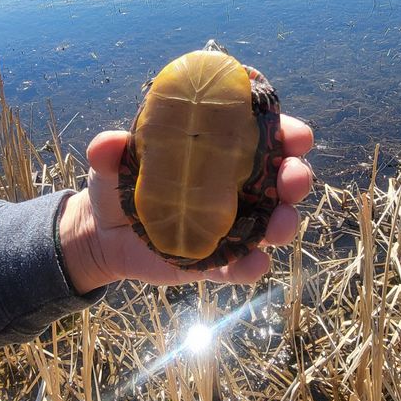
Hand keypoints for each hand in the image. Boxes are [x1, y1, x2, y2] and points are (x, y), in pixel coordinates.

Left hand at [59, 115, 312, 293]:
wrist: (104, 233)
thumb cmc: (118, 184)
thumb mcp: (111, 163)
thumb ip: (109, 151)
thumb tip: (107, 145)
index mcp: (220, 153)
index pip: (264, 138)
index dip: (287, 133)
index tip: (295, 134)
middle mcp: (236, 188)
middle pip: (281, 180)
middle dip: (296, 176)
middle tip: (293, 178)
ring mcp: (231, 226)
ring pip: (272, 224)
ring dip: (284, 223)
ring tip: (279, 225)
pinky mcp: (218, 261)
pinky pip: (242, 266)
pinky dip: (251, 267)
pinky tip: (252, 264)